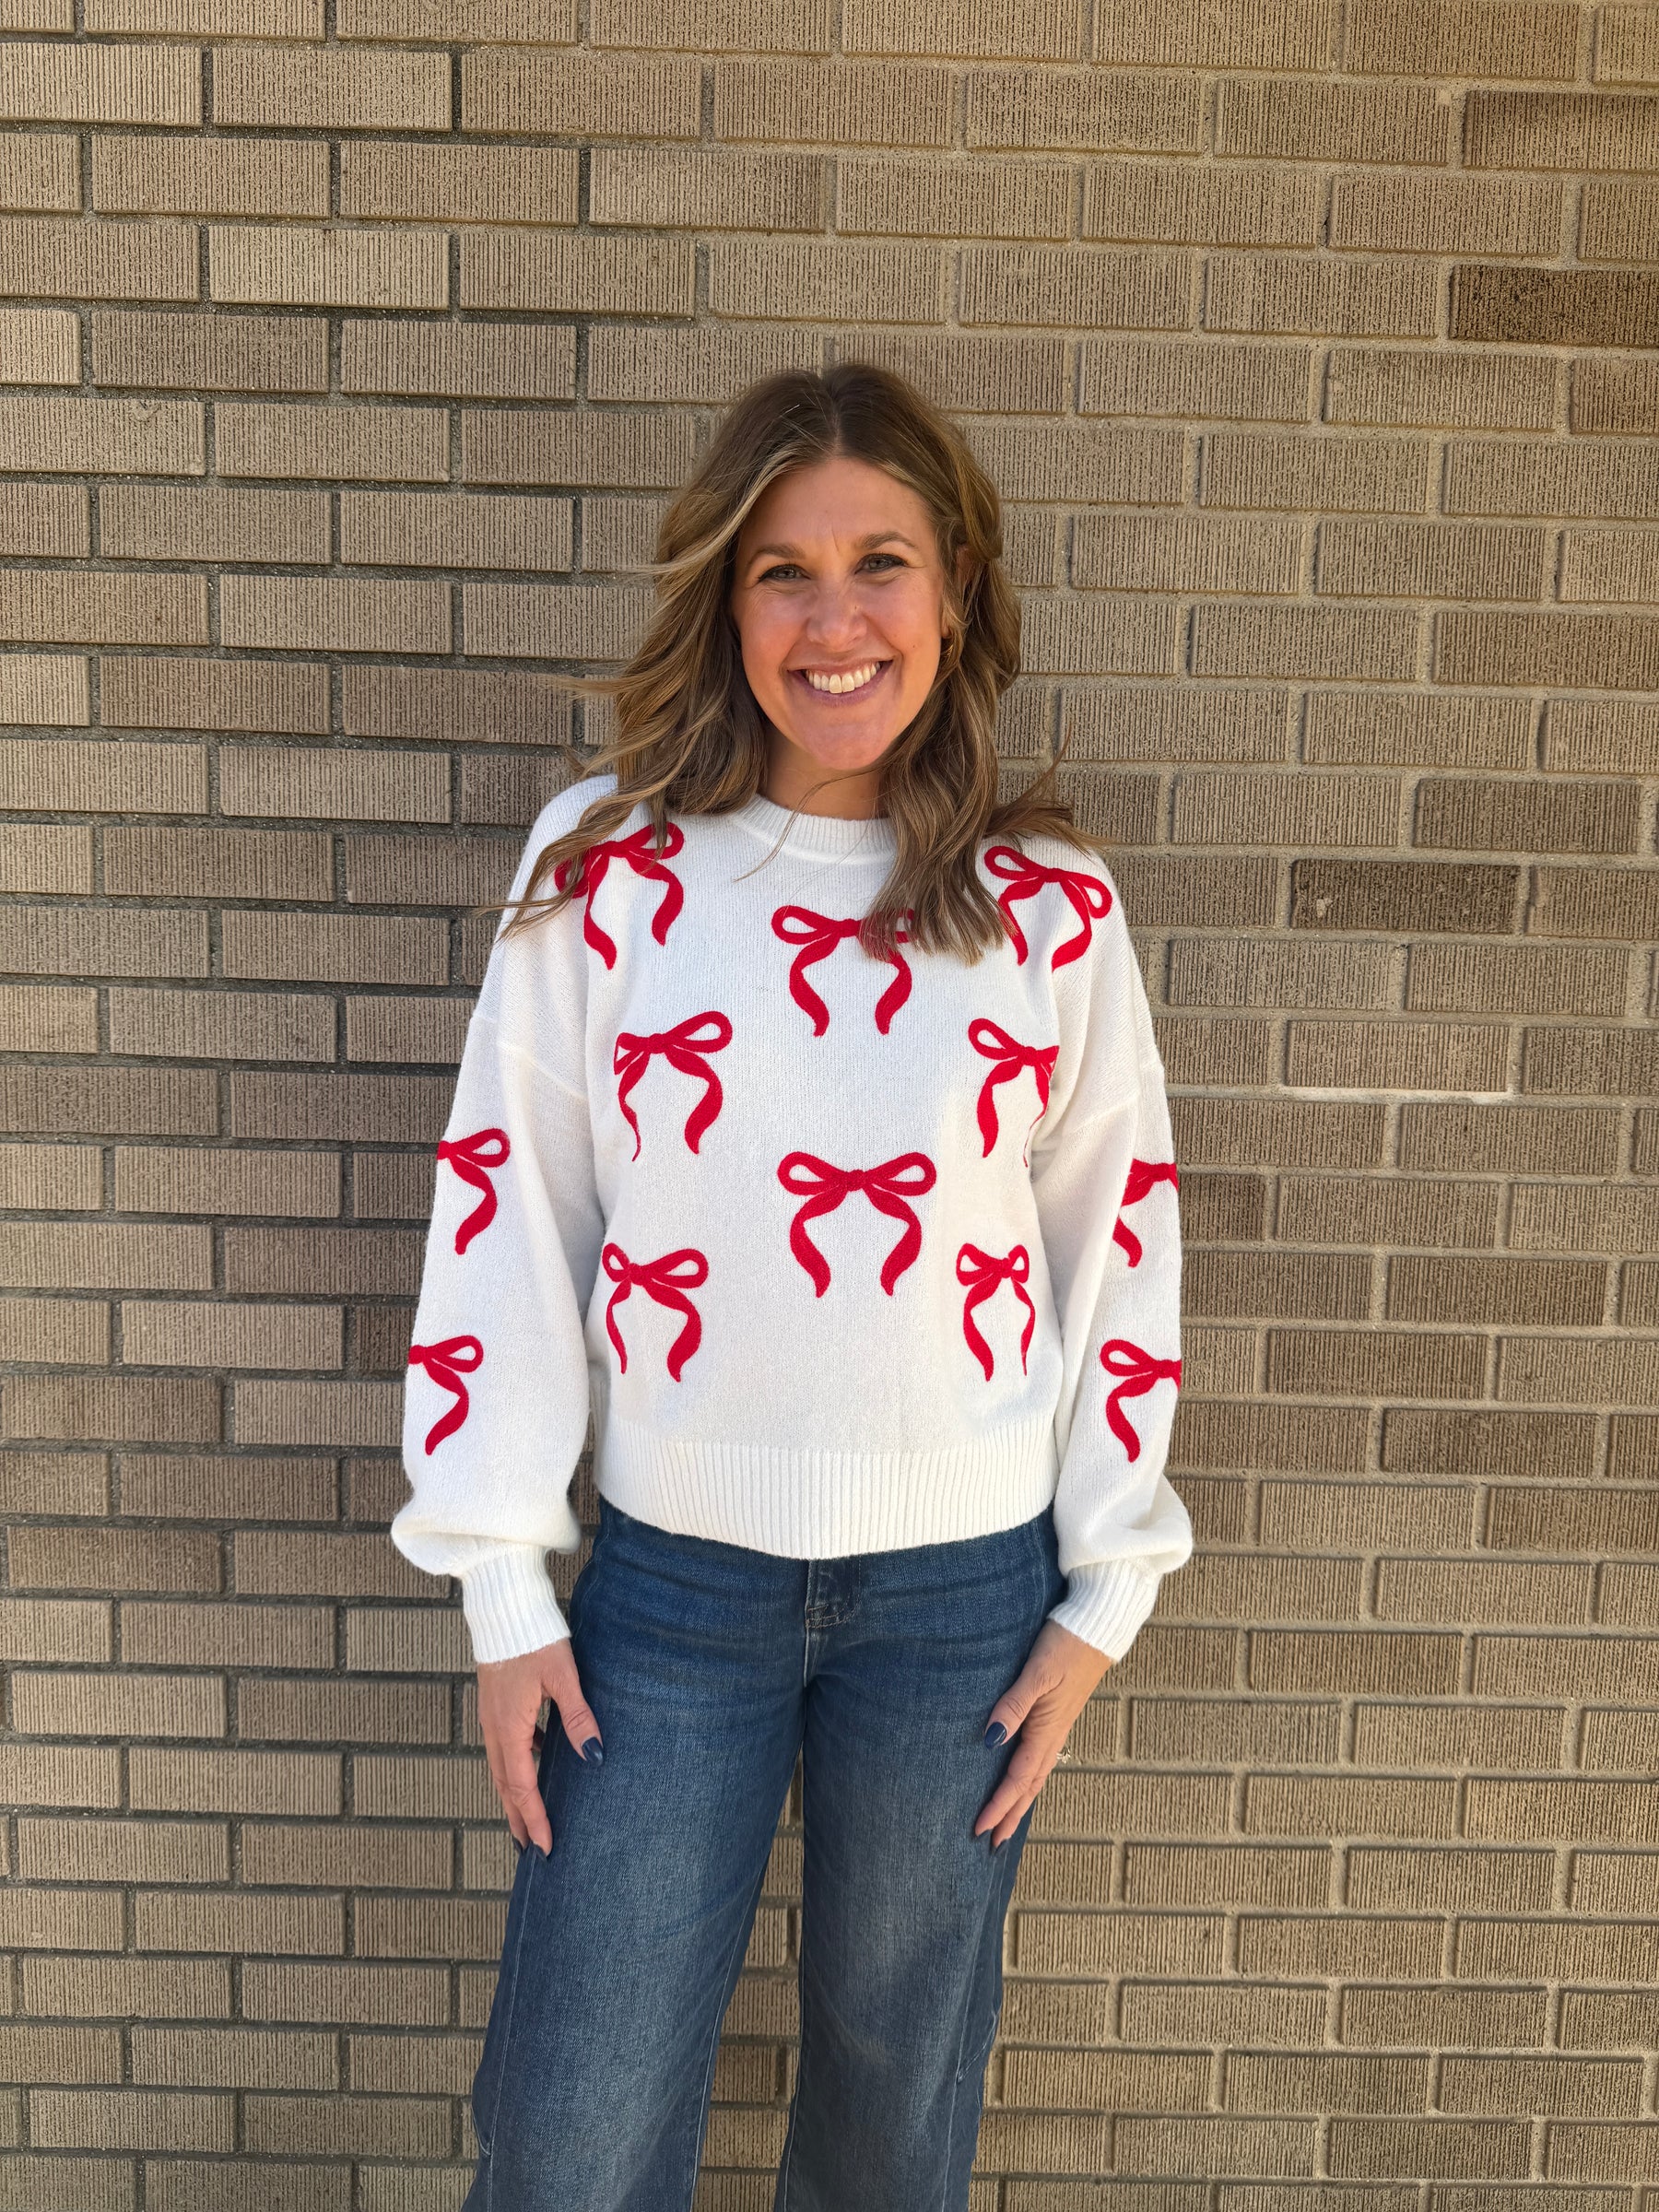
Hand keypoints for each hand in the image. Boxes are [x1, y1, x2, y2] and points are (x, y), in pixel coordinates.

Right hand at [476, 1637, 602, 1855]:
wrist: (503, 1606)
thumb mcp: (562, 1677)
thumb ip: (578, 1717)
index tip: (545, 1848)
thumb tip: (595, 1756)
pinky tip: (537, 1761)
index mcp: (508, 1728)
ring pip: (501, 1767)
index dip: (534, 1818)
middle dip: (518, 1818)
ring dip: (515, 1795)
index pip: (521, 1786)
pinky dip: (517, 1765)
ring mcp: (492, 1716)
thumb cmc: (533, 1638)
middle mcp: (494, 1728)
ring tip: (529, 1816)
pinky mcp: (496, 1704)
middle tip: (531, 1850)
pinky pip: (505, 1746)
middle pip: (504, 1785)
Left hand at [974, 1619, 1110, 1848]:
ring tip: (1005, 1821)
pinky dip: (1028, 1778)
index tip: (979, 1830)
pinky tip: (1022, 1776)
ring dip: (1020, 1801)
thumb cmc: (1065, 1645)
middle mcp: (1052, 1735)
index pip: (1017, 1780)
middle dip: (1010, 1816)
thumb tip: (991, 1740)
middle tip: (991, 1844)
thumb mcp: (1037, 1673)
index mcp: (1046, 1730)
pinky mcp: (1058, 1715)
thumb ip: (1013, 1705)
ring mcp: (1057, 1726)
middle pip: (1028, 1787)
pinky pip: (1040, 1758)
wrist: (1097, 1627)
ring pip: (1036, 1775)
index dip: (998, 1807)